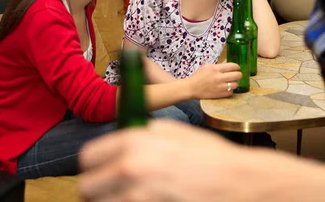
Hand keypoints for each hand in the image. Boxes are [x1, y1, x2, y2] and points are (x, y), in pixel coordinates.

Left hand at [79, 121, 324, 201]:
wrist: (237, 183)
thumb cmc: (207, 155)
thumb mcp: (171, 130)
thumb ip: (139, 134)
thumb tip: (118, 141)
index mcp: (132, 143)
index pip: (87, 158)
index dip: (92, 164)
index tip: (98, 169)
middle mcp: (129, 170)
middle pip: (87, 188)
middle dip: (97, 188)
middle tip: (110, 188)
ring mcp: (138, 199)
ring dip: (112, 200)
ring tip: (131, 194)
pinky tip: (146, 200)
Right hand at [186, 62, 241, 98]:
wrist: (191, 87)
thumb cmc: (198, 76)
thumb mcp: (207, 66)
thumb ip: (218, 66)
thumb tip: (228, 67)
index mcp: (216, 69)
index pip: (232, 66)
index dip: (237, 67)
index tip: (237, 68)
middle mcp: (219, 78)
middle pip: (237, 75)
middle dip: (239, 74)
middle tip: (237, 75)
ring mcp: (220, 87)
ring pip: (235, 84)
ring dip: (235, 83)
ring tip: (232, 82)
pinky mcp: (219, 95)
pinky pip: (231, 92)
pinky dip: (230, 90)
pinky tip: (227, 88)